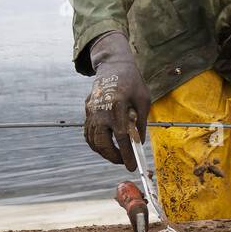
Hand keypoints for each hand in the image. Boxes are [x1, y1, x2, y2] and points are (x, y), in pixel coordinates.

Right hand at [84, 31, 151, 170]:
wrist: (113, 65)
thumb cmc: (132, 81)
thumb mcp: (143, 100)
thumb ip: (140, 122)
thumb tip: (138, 143)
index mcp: (118, 105)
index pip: (121, 137)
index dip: (126, 154)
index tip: (131, 166)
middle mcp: (101, 110)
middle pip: (102, 142)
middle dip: (113, 156)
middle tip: (124, 162)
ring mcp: (91, 110)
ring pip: (93, 139)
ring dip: (104, 151)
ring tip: (117, 155)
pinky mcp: (87, 110)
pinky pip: (89, 132)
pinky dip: (95, 142)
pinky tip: (105, 146)